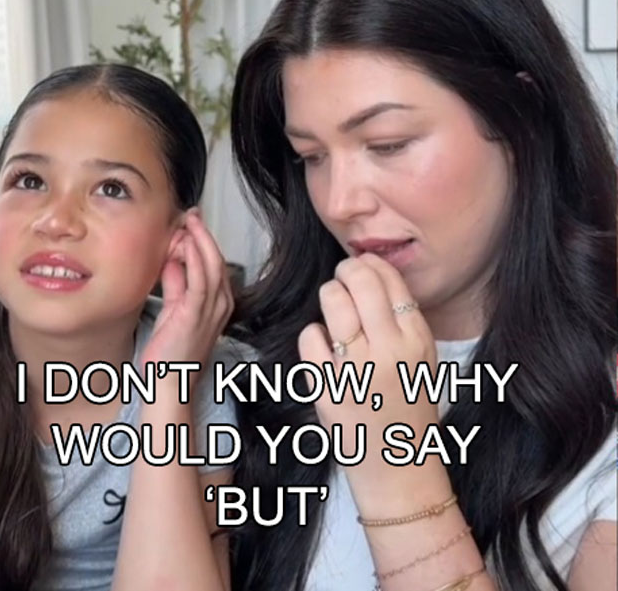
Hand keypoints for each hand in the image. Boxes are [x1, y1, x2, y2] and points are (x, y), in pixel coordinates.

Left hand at [141, 210, 233, 387]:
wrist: (170, 383)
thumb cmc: (172, 352)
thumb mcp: (175, 309)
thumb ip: (175, 284)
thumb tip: (172, 260)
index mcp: (218, 302)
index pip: (215, 263)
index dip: (204, 240)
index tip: (191, 222)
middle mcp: (220, 303)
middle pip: (217, 259)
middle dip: (204, 234)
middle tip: (191, 214)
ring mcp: (212, 309)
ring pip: (212, 265)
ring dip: (201, 240)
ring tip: (190, 222)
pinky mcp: (196, 314)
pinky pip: (200, 280)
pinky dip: (196, 259)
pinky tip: (187, 244)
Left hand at [298, 253, 447, 505]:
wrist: (400, 469)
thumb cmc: (408, 409)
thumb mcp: (422, 360)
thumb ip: (403, 319)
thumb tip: (372, 272)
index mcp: (418, 341)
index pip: (390, 280)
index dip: (370, 264)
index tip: (362, 265)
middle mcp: (390, 351)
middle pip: (361, 281)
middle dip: (346, 271)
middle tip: (342, 277)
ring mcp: (358, 371)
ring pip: (333, 302)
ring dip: (329, 296)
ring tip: (333, 306)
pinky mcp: (329, 390)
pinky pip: (311, 338)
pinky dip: (313, 334)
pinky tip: (323, 343)